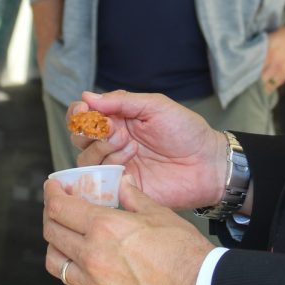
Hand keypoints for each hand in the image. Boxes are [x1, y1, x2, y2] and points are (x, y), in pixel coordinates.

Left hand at [44, 175, 212, 284]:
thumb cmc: (182, 252)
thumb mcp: (157, 212)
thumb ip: (131, 196)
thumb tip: (122, 183)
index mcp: (105, 228)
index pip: (60, 208)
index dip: (51, 194)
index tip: (53, 188)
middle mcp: (93, 256)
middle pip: (52, 233)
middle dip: (50, 215)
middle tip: (58, 208)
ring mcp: (94, 284)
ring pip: (55, 263)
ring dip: (56, 245)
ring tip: (67, 237)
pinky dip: (70, 274)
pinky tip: (82, 265)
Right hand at [70, 91, 228, 210]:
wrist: (207, 164)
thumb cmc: (186, 131)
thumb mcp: (155, 106)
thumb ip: (122, 101)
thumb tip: (87, 96)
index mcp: (118, 120)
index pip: (83, 115)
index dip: (77, 113)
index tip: (84, 110)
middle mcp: (112, 143)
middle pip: (78, 138)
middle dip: (90, 131)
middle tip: (114, 129)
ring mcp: (116, 166)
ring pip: (85, 160)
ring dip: (103, 149)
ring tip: (131, 145)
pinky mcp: (121, 188)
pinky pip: (99, 182)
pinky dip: (107, 169)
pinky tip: (128, 163)